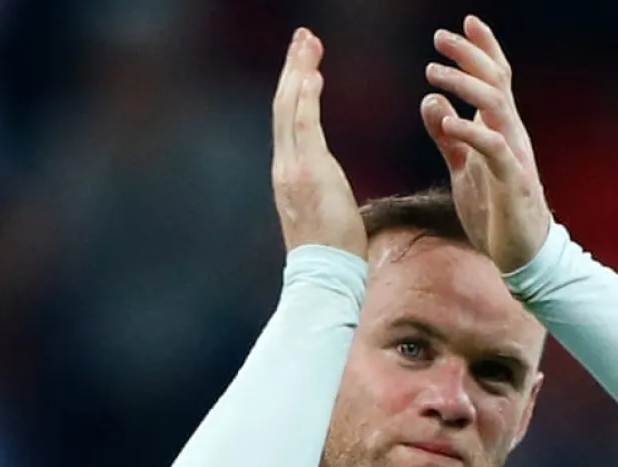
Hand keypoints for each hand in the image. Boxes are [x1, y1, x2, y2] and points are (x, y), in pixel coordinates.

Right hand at [271, 28, 364, 255]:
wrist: (324, 278)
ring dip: (298, 72)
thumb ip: (323, 190)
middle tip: (303, 37)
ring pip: (290, 109)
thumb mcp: (325, 212)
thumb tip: (330, 188)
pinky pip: (304, 126)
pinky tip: (312, 74)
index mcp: (290, 174)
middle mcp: (285, 167)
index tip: (306, 64)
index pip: (289, 121)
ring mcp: (293, 169)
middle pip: (284, 106)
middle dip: (293, 69)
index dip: (295, 89)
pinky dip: (306, 98)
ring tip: (307, 43)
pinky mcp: (308, 173)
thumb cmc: (332, 254)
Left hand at [422, 15, 550, 273]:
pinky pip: (493, 149)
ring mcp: (514, 156)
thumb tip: (431, 100)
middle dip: (470, 55)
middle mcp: (512, 135)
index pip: (496, 79)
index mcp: (501, 129)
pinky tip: (448, 125)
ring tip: (434, 75)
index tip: (465, 23)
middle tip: (440, 37)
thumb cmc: (495, 212)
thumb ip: (448, 136)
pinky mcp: (511, 181)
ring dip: (465, 86)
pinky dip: (470, 133)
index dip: (482, 50)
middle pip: (496, 82)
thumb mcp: (463, 168)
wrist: (522, 255)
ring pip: (496, 107)